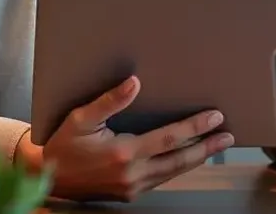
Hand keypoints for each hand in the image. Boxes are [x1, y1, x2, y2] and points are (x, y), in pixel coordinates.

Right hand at [18, 75, 234, 201]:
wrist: (47, 176)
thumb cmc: (63, 144)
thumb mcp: (81, 118)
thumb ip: (110, 100)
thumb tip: (135, 82)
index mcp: (123, 153)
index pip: (169, 139)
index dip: (195, 128)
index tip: (215, 117)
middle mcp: (131, 174)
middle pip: (179, 160)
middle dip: (207, 147)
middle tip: (229, 136)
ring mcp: (132, 187)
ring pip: (173, 172)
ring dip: (197, 158)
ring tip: (217, 145)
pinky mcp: (129, 193)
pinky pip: (161, 178)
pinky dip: (178, 167)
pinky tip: (189, 157)